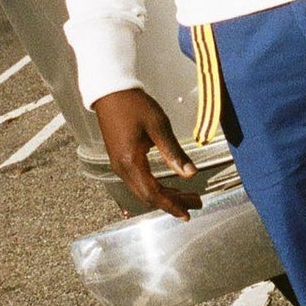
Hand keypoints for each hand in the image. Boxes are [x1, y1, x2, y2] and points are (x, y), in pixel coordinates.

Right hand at [93, 87, 201, 220]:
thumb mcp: (158, 126)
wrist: (111, 91)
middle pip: (148, 196)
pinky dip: (154, 187)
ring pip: (142, 190)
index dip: (171, 205)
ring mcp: (119, 165)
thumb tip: (191, 174)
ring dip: (164, 195)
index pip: (153, 194)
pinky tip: (167, 184)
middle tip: (195, 203)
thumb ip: (174, 152)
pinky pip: (138, 181)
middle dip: (172, 202)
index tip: (188, 213)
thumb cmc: (134, 105)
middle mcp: (122, 169)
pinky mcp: (120, 159)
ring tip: (186, 195)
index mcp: (130, 162)